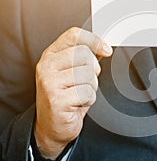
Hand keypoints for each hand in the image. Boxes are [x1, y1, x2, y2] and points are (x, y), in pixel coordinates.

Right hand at [34, 27, 112, 159]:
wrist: (52, 125)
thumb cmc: (65, 97)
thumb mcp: (73, 72)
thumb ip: (85, 57)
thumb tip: (103, 46)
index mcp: (51, 55)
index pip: (74, 35)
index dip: (95, 40)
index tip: (106, 50)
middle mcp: (47, 66)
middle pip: (84, 54)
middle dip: (94, 69)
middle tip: (85, 81)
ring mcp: (50, 82)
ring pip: (88, 74)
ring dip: (91, 86)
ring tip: (80, 93)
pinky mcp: (57, 99)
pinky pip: (87, 92)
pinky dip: (89, 99)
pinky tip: (78, 103)